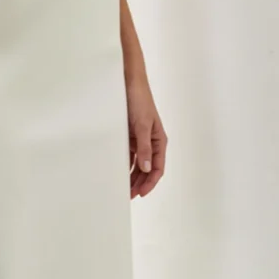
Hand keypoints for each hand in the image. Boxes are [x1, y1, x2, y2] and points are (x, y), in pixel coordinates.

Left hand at [126, 70, 166, 197]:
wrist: (128, 83)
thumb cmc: (139, 101)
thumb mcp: (142, 125)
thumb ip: (144, 148)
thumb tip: (147, 168)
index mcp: (159, 140)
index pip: (158, 167)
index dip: (151, 182)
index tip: (141, 193)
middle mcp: (151, 142)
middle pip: (148, 168)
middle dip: (140, 182)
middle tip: (129, 195)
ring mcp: (140, 139)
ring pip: (138, 163)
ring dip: (132, 176)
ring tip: (124, 188)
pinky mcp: (130, 136)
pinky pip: (129, 154)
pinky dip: (125, 164)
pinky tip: (119, 172)